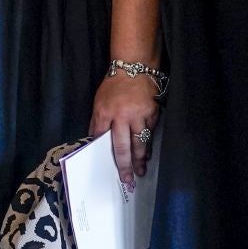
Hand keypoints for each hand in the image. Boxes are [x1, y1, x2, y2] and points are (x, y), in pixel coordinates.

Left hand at [89, 73, 159, 188]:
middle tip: (127, 180)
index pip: (102, 138)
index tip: (106, 169)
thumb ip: (97, 122)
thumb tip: (95, 141)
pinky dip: (148, 145)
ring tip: (140, 171)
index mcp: (104, 112)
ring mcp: (139, 115)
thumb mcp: (99, 101)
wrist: (134, 68)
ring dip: (140, 159)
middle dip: (124, 165)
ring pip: (139, 143)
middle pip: (123, 146)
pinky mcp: (152, 113)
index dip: (104, 155)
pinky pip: (149, 133)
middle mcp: (122, 116)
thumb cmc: (114, 86)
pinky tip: (147, 155)